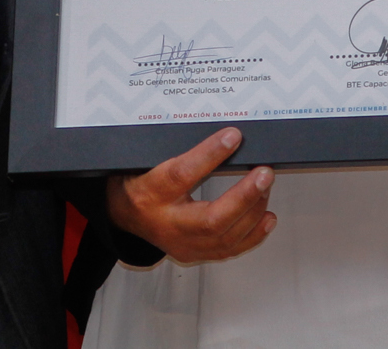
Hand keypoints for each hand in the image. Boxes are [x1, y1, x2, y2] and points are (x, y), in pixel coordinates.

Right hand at [106, 128, 275, 264]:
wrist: (122, 215)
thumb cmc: (138, 182)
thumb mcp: (148, 159)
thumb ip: (179, 150)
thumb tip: (220, 132)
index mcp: (151, 192)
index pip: (182, 175)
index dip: (210, 155)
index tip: (233, 137)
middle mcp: (167, 223)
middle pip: (211, 219)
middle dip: (244, 196)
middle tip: (264, 173)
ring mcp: (181, 244)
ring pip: (224, 237)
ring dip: (252, 211)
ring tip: (265, 186)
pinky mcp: (193, 254)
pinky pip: (229, 249)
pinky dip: (253, 234)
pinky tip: (266, 216)